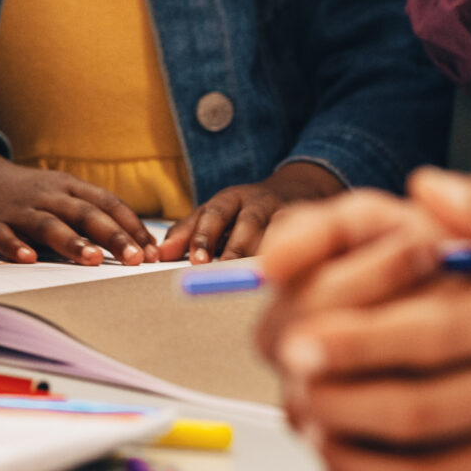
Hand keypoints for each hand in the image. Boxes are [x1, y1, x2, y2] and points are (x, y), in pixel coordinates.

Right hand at [0, 142, 157, 264]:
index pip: (108, 203)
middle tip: (135, 259)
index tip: (153, 251)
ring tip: (92, 260)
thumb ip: (96, 216)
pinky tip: (28, 259)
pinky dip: (16, 246)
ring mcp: (20, 209)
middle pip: (85, 214)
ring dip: (71, 242)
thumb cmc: (32, 195)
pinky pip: (5, 235)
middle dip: (112, 236)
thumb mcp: (64, 195)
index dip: (132, 226)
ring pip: (48, 224)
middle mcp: (49, 195)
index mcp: (70, 187)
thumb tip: (141, 246)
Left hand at [158, 161, 344, 263]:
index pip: (213, 213)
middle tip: (223, 272)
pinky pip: (303, 242)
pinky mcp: (311, 226)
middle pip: (246, 223)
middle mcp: (259, 202)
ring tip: (253, 280)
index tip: (196, 260)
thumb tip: (159, 254)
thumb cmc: (245, 213)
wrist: (298, 190)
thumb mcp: (215, 214)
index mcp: (231, 199)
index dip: (203, 236)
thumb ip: (187, 232)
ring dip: (264, 257)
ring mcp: (286, 213)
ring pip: (277, 234)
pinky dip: (295, 258)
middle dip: (234, 249)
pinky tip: (287, 279)